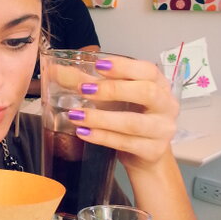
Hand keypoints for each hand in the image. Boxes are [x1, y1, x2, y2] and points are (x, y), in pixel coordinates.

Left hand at [68, 55, 177, 170]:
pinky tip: (84, 132)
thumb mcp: (113, 97)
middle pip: (146, 93)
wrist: (145, 153)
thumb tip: (54, 70)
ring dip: (101, 118)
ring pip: (133, 123)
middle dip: (113, 90)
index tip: (99, 65)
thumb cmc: (129, 117)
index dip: (124, 66)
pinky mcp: (153, 150)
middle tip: (84, 90)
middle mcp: (166, 105)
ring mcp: (162, 130)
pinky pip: (126, 143)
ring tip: (76, 115)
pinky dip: (102, 137)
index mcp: (159, 85)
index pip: (148, 70)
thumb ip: (87, 82)